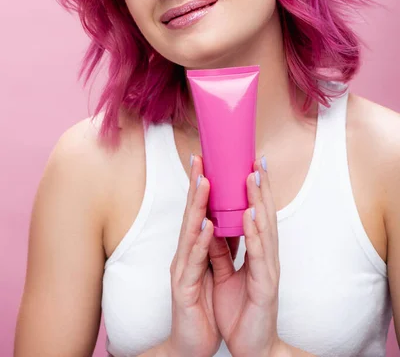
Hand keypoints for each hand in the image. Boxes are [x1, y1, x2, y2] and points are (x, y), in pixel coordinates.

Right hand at [167, 155, 221, 356]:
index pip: (200, 213)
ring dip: (197, 207)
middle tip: (200, 159)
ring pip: (189, 233)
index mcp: (196, 251)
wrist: (191, 348)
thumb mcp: (213, 273)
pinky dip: (201, 244)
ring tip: (204, 182)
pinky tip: (207, 227)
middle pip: (191, 215)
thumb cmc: (203, 309)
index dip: (202, 187)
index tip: (208, 161)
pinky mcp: (184, 290)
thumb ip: (216, 248)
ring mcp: (182, 271)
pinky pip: (194, 263)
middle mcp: (186, 256)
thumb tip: (224, 223)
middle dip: (196, 186)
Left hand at [208, 156, 281, 356]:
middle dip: (259, 186)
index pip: (255, 214)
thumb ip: (221, 249)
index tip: (248, 164)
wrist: (251, 348)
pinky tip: (250, 214)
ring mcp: (269, 269)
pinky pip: (259, 255)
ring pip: (265, 229)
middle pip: (264, 214)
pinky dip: (255, 233)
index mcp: (257, 252)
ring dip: (259, 201)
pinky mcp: (266, 286)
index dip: (253, 190)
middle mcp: (266, 256)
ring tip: (253, 176)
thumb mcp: (226, 274)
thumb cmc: (241, 310)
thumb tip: (211, 224)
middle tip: (256, 158)